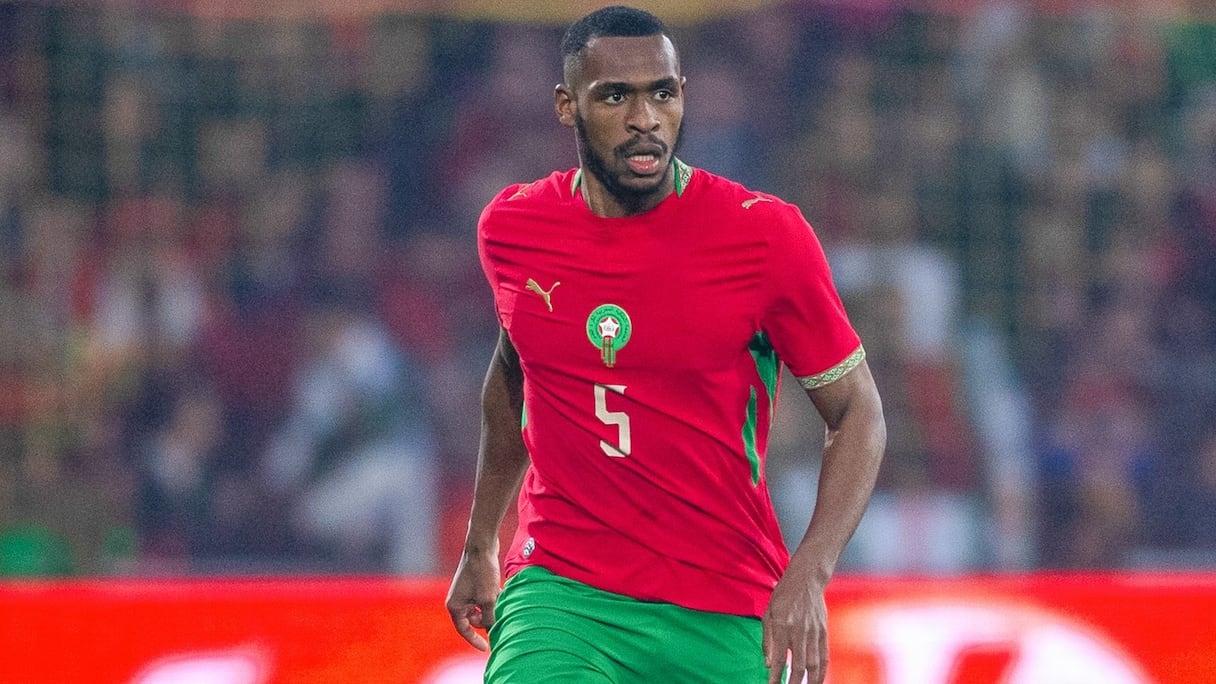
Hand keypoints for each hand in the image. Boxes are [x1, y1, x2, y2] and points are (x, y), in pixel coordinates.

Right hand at [444, 549, 501, 650]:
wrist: (482, 545)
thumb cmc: (482, 572)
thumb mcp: (489, 599)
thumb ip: (490, 618)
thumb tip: (493, 630)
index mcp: (455, 606)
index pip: (464, 630)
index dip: (475, 641)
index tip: (486, 649)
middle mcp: (457, 600)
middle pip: (474, 620)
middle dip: (488, 617)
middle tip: (499, 609)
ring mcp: (465, 592)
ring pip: (482, 608)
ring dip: (492, 606)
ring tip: (500, 596)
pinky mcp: (474, 584)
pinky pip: (484, 598)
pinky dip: (493, 597)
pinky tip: (501, 589)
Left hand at [762, 569, 828, 683]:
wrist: (807, 579)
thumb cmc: (783, 596)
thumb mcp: (768, 614)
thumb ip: (767, 640)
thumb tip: (768, 664)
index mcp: (783, 625)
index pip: (780, 657)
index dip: (776, 676)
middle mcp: (800, 631)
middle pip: (799, 665)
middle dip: (794, 683)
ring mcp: (814, 632)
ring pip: (814, 664)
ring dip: (809, 682)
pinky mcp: (824, 632)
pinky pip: (824, 656)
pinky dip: (821, 671)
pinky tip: (817, 681)